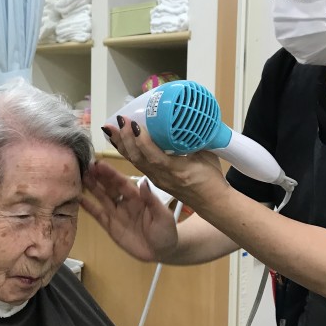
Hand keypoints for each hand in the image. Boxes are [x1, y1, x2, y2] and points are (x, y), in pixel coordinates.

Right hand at [81, 161, 178, 261]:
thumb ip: (152, 200)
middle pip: (109, 187)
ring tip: (80, 176)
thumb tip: (143, 181)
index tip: (99, 164)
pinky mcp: (110, 226)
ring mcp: (116, 213)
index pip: (122, 183)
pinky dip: (88, 206)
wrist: (162, 252)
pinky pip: (98, 214)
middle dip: (98, 177)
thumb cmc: (166, 232)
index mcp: (138, 197)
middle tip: (85, 166)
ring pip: (102, 197)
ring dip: (92, 187)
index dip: (110, 174)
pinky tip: (78, 198)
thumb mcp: (163, 216)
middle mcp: (125, 202)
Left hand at [101, 116, 227, 210]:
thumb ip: (193, 141)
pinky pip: (138, 164)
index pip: (155, 157)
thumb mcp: (207, 157)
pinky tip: (119, 141)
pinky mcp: (155, 180)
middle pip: (139, 159)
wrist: (212, 204)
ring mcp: (157, 179)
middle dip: (126, 139)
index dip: (143, 142)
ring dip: (122, 145)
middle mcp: (163, 177)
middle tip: (119, 121)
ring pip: (135, 162)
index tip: (134, 125)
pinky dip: (127, 151)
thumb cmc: (212, 179)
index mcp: (178, 171)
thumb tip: (184, 121)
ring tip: (112, 129)